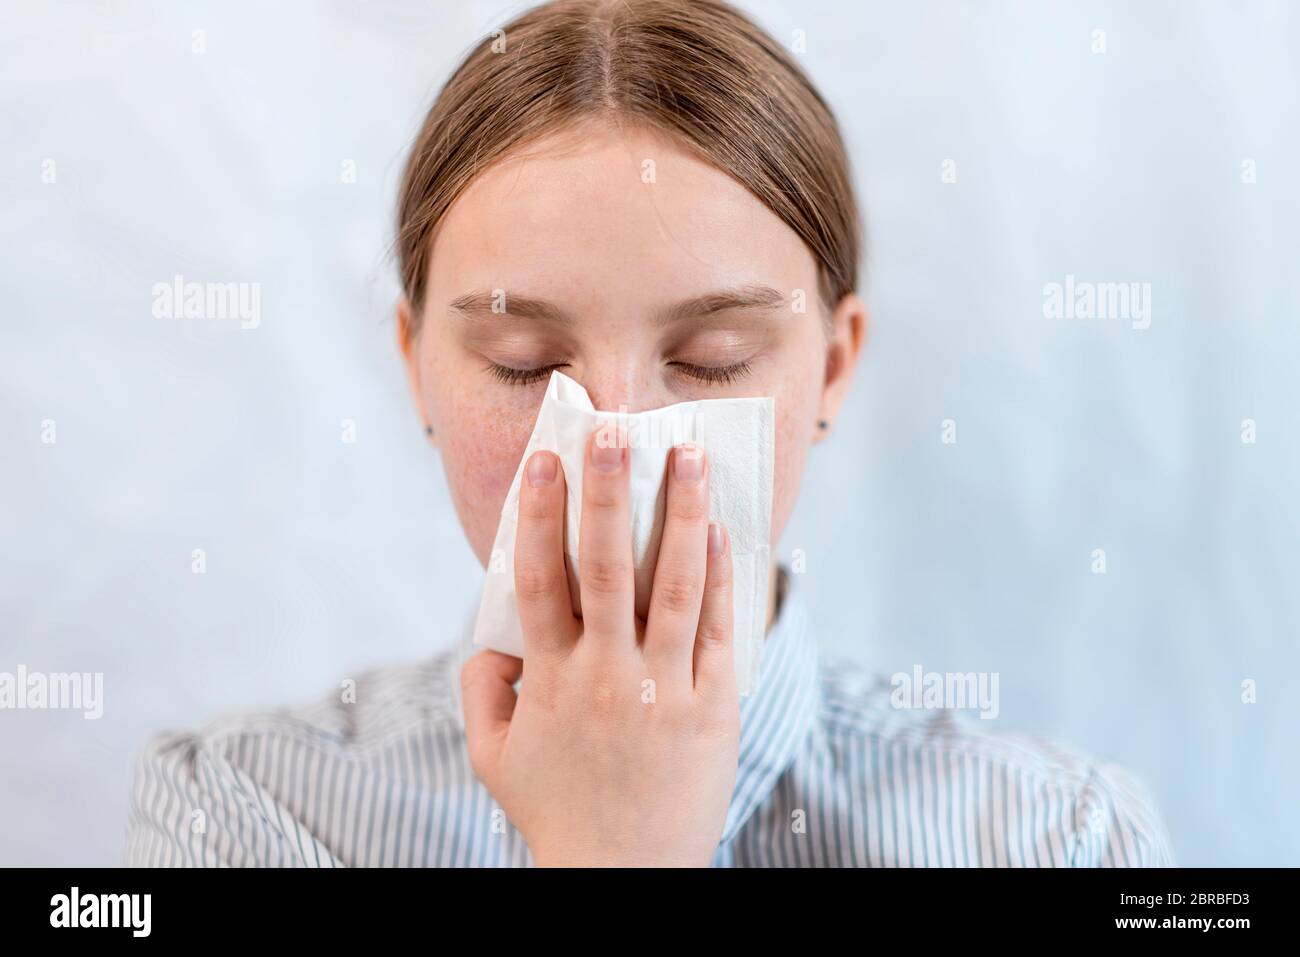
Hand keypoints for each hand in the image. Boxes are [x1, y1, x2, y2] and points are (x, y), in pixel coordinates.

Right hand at [460, 429, 738, 866]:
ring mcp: (664, 688)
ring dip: (681, 514)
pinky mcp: (713, 706)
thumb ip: (482, 690)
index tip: (545, 460)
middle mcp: (606, 675)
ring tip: (690, 455)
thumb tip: (492, 637)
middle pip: (605, 566)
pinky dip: (718, 577)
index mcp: (549, 680)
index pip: (538, 580)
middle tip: (614, 428)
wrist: (627, 877)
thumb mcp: (494, 756)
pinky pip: (716, 630)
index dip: (539, 515)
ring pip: (673, 585)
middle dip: (609, 492)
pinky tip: (720, 532)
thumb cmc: (555, 811)